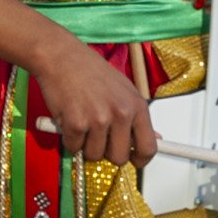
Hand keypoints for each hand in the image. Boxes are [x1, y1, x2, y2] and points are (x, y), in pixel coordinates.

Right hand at [29, 31, 152, 167]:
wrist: (61, 56)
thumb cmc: (90, 70)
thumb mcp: (123, 89)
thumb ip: (136, 116)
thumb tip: (156, 139)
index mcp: (136, 106)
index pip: (148, 147)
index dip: (141, 160)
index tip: (134, 161)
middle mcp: (121, 114)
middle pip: (119, 158)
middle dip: (107, 152)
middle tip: (98, 137)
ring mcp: (98, 120)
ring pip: (95, 155)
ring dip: (86, 145)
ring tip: (82, 122)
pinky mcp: (75, 124)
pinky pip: (73, 147)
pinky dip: (69, 139)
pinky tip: (69, 118)